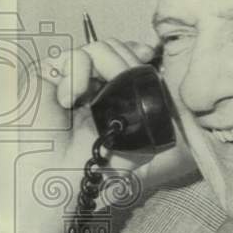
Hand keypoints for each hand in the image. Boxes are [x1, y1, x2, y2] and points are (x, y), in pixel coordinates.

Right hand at [15, 38, 192, 232]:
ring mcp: (75, 80)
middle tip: (117, 90)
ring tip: (85, 101)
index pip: (133, 57)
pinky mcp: (49, 79)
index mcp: (122, 96)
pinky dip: (73, 73)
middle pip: (117, 49)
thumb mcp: (144, 145)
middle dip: (123, 61)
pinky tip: (68, 100)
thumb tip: (183, 96)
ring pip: (96, 48)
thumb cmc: (104, 171)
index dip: (141, 51)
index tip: (150, 55)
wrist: (66, 184)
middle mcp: (100, 84)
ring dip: (99, 67)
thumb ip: (161, 121)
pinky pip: (68, 57)